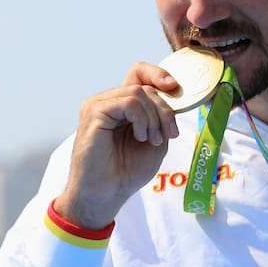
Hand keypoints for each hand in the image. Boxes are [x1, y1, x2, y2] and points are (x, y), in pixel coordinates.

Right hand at [56, 62, 180, 229]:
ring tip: (152, 140)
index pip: (139, 72)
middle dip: (165, 111)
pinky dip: (142, 120)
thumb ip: (162, 116)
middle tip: (168, 136)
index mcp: (123, 106)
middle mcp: (109, 101)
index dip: (158, 74)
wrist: (107, 193)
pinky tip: (141, 137)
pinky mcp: (93, 112)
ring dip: (154, 118)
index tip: (174, 87)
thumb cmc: (128, 170)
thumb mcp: (156, 139)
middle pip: (146, 87)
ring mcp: (99, 105)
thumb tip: (171, 91)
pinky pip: (129, 103)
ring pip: (139, 93)